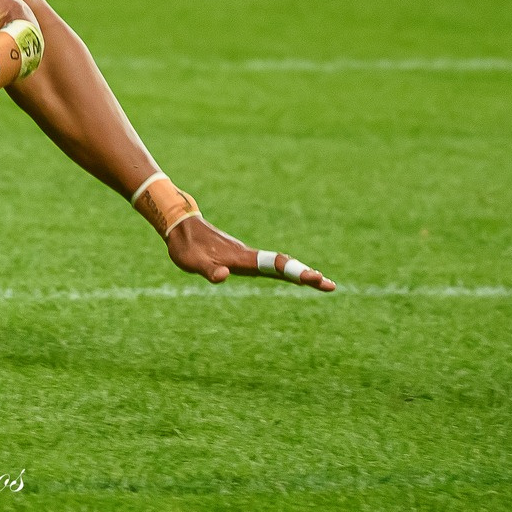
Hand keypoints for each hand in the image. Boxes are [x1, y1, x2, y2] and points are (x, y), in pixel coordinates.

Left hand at [164, 213, 334, 291]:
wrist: (180, 226)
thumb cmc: (186, 248)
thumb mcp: (192, 263)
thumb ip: (208, 271)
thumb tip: (222, 277)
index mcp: (241, 258)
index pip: (273, 266)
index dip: (294, 272)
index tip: (315, 278)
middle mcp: (249, 256)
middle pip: (283, 265)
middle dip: (306, 275)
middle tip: (330, 286)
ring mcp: (247, 256)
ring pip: (278, 263)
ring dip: (299, 272)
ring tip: (322, 282)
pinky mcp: (242, 258)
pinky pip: (269, 264)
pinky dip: (287, 270)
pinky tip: (294, 275)